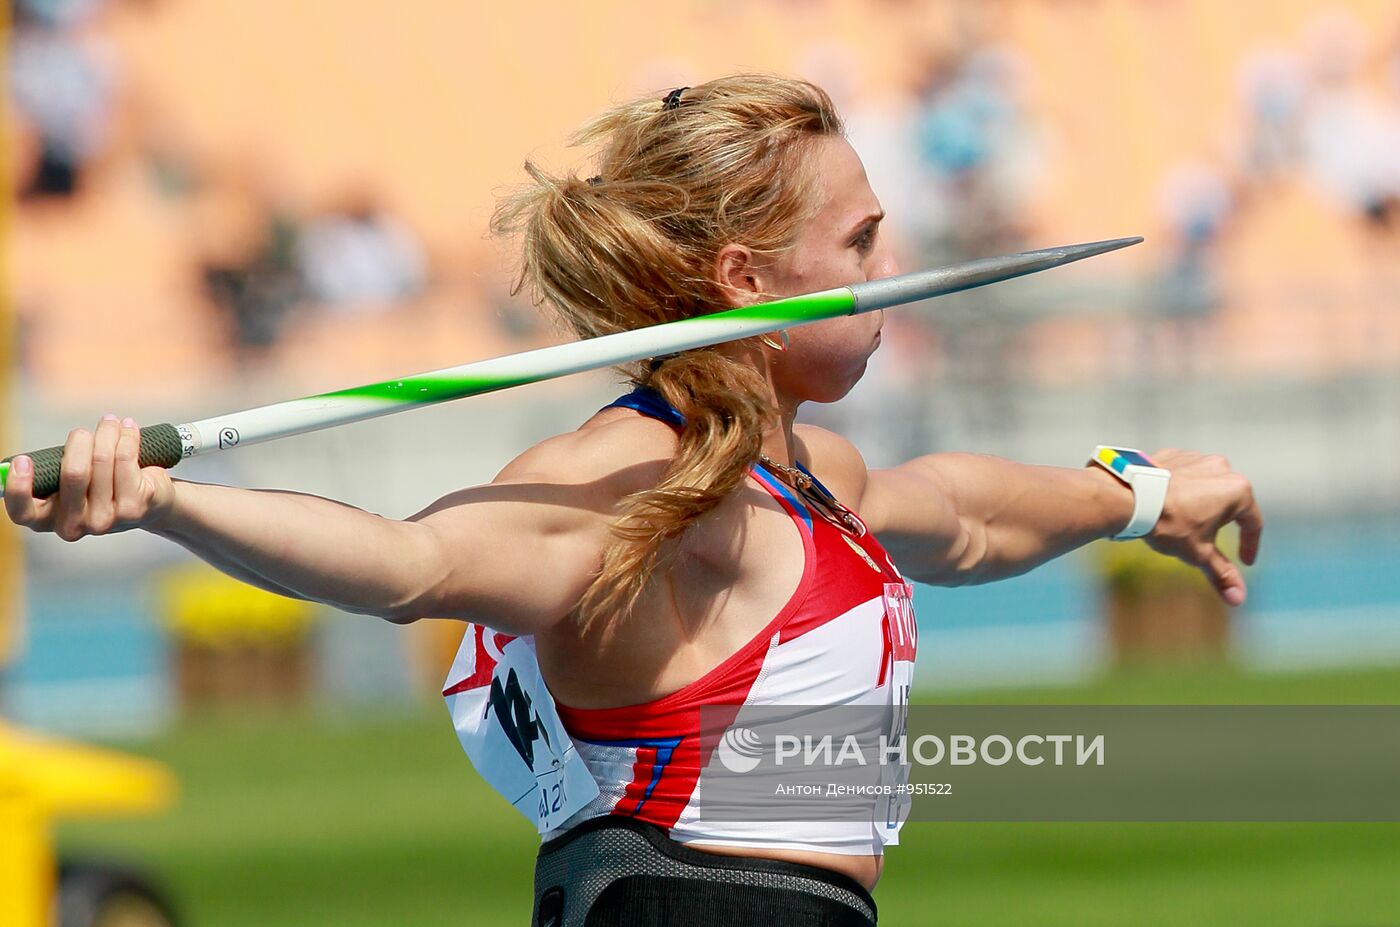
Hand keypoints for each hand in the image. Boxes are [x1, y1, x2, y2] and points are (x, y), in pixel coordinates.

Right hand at [4, 415, 176, 540]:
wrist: (153, 505)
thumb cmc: (102, 487)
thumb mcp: (71, 485)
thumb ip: (52, 474)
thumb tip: (25, 459)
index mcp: (49, 520)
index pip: (23, 512)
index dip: (18, 487)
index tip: (23, 460)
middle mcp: (75, 525)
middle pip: (73, 473)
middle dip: (80, 440)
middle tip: (83, 431)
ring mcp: (105, 520)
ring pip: (102, 460)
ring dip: (107, 432)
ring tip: (111, 423)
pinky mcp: (133, 508)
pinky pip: (125, 459)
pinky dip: (127, 437)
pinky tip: (129, 428)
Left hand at [1141, 448, 1261, 606]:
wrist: (1128, 497)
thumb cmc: (1168, 524)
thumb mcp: (1199, 553)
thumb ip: (1222, 573)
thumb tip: (1239, 599)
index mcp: (1238, 490)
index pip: (1252, 523)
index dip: (1250, 545)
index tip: (1245, 561)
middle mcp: (1222, 468)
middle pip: (1229, 502)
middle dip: (1222, 524)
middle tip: (1210, 540)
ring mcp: (1196, 457)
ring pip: (1206, 486)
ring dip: (1200, 504)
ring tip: (1184, 523)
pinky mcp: (1173, 454)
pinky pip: (1184, 475)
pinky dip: (1180, 490)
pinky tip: (1167, 505)